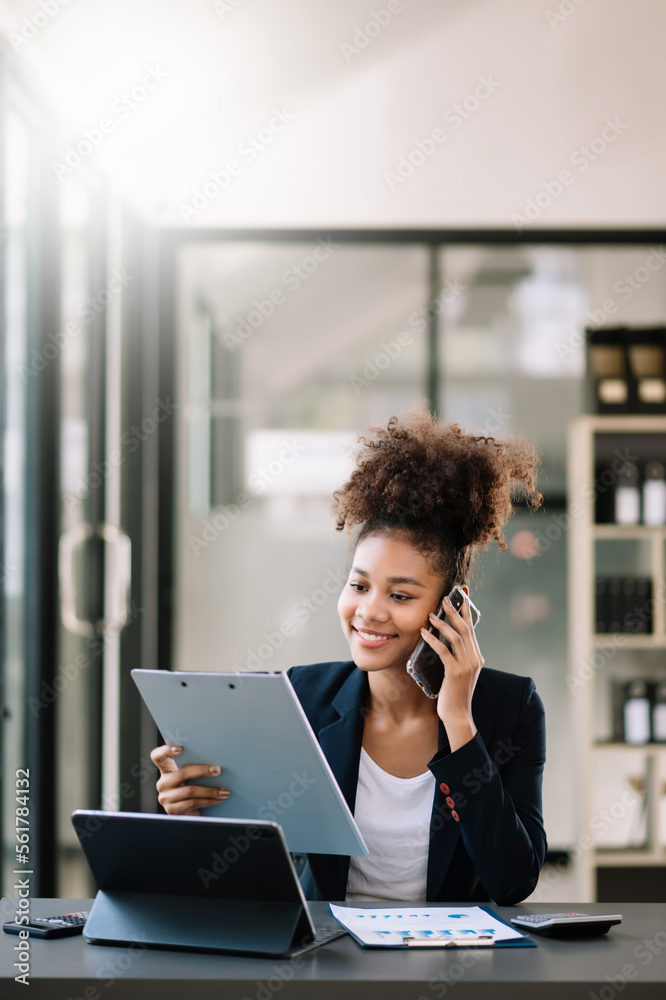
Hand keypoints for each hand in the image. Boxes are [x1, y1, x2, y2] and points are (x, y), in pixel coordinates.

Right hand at [150, 744, 230, 815]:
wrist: (191, 814)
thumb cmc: (194, 789)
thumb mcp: (192, 777)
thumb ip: (195, 767)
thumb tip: (216, 757)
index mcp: (166, 770)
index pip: (158, 756)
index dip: (166, 750)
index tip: (180, 748)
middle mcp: (163, 783)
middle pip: (182, 773)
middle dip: (202, 771)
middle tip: (218, 770)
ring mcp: (165, 797)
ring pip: (190, 790)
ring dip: (210, 791)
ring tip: (224, 791)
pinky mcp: (172, 810)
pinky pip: (192, 803)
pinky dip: (209, 801)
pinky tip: (218, 799)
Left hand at [419, 594, 483, 750]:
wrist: (458, 715)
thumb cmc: (454, 694)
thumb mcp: (459, 673)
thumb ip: (457, 658)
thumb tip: (445, 641)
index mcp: (477, 658)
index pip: (472, 630)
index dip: (466, 613)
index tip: (461, 598)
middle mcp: (475, 659)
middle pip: (465, 629)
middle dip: (455, 612)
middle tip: (445, 598)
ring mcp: (466, 666)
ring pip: (456, 637)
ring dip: (443, 623)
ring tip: (432, 613)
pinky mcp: (455, 673)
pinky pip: (443, 651)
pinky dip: (433, 640)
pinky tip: (424, 633)